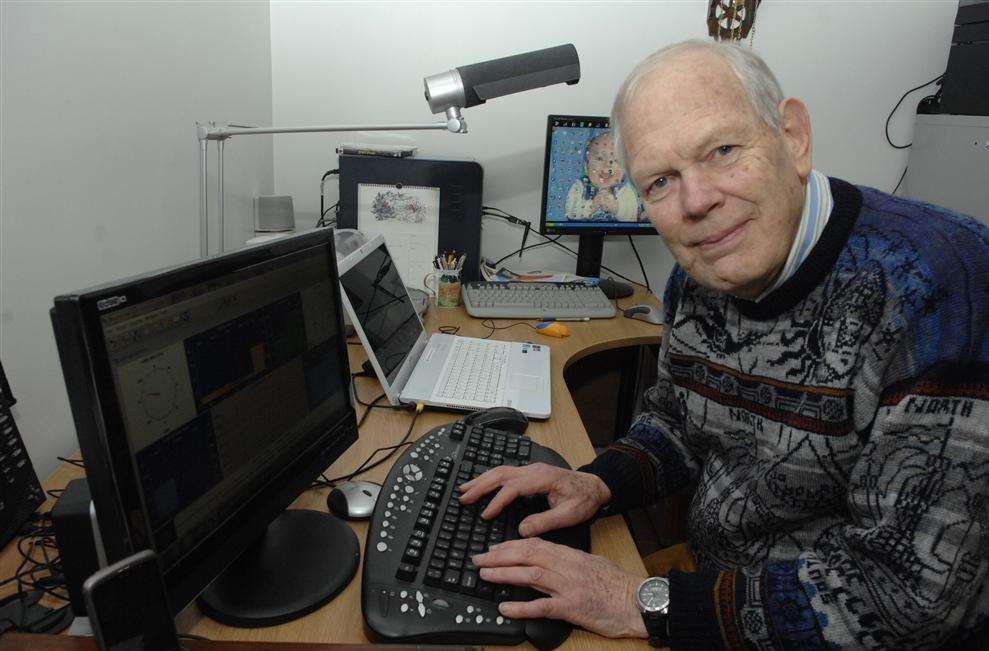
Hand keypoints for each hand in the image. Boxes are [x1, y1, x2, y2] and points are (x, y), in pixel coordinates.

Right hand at [459, 463, 610, 536]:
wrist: (595, 486)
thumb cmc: (584, 500)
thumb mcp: (569, 515)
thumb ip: (545, 522)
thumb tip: (522, 529)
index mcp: (542, 478)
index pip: (513, 487)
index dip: (497, 501)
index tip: (485, 514)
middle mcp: (534, 470)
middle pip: (501, 474)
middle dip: (480, 485)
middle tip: (464, 498)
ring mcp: (531, 469)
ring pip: (501, 470)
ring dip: (482, 479)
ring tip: (465, 489)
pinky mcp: (530, 473)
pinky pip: (506, 472)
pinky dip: (490, 478)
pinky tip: (482, 484)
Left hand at [473, 538, 647, 638]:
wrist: (638, 602)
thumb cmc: (618, 585)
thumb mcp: (592, 563)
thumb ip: (571, 560)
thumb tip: (551, 558)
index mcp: (571, 555)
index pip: (535, 544)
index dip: (511, 545)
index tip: (494, 548)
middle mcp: (567, 568)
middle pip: (527, 556)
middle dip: (499, 556)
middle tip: (479, 559)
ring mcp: (569, 587)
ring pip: (530, 575)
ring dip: (504, 574)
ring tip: (484, 574)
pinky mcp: (572, 608)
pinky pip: (542, 606)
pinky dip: (521, 607)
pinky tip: (505, 607)